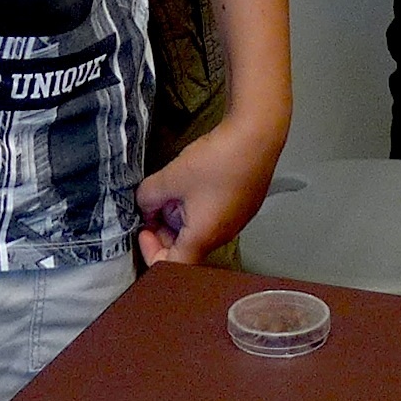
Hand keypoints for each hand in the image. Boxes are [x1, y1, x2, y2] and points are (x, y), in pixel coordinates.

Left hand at [134, 114, 283, 264]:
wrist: (256, 135)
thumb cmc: (219, 160)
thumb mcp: (170, 177)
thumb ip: (148, 197)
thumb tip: (145, 205)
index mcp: (203, 237)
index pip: (171, 265)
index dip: (151, 252)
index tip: (144, 230)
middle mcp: (222, 235)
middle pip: (185, 246)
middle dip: (164, 228)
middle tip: (155, 203)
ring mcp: (235, 220)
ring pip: (198, 229)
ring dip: (180, 214)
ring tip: (175, 187)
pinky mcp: (243, 205)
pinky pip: (213, 214)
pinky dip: (197, 204)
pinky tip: (194, 180)